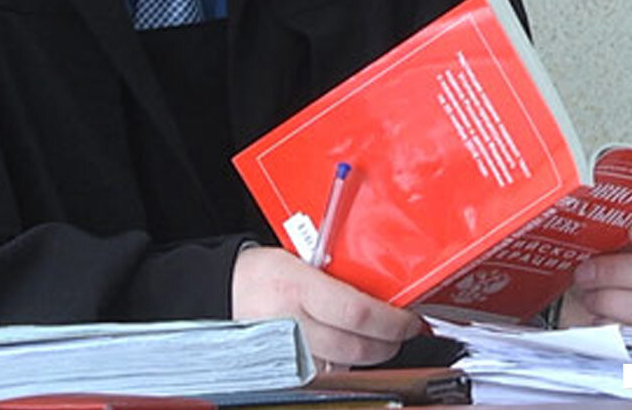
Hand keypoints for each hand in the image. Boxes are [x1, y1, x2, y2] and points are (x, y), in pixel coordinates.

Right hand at [232, 246, 423, 369]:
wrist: (221, 293)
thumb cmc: (262, 273)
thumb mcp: (301, 258)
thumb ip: (338, 274)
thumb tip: (384, 288)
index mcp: (298, 287)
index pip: (358, 311)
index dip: (392, 321)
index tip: (410, 320)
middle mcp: (292, 323)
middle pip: (357, 346)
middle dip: (389, 343)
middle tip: (401, 332)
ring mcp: (287, 352)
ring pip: (344, 365)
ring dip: (367, 356)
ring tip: (375, 339)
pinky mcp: (284, 371)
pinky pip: (325, 373)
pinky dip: (342, 364)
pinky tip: (343, 348)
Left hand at [559, 215, 631, 326]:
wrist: (589, 303)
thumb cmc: (609, 265)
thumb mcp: (614, 237)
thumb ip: (616, 217)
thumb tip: (591, 188)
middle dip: (617, 271)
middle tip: (585, 270)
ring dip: (607, 300)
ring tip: (587, 293)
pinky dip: (606, 326)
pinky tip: (594, 318)